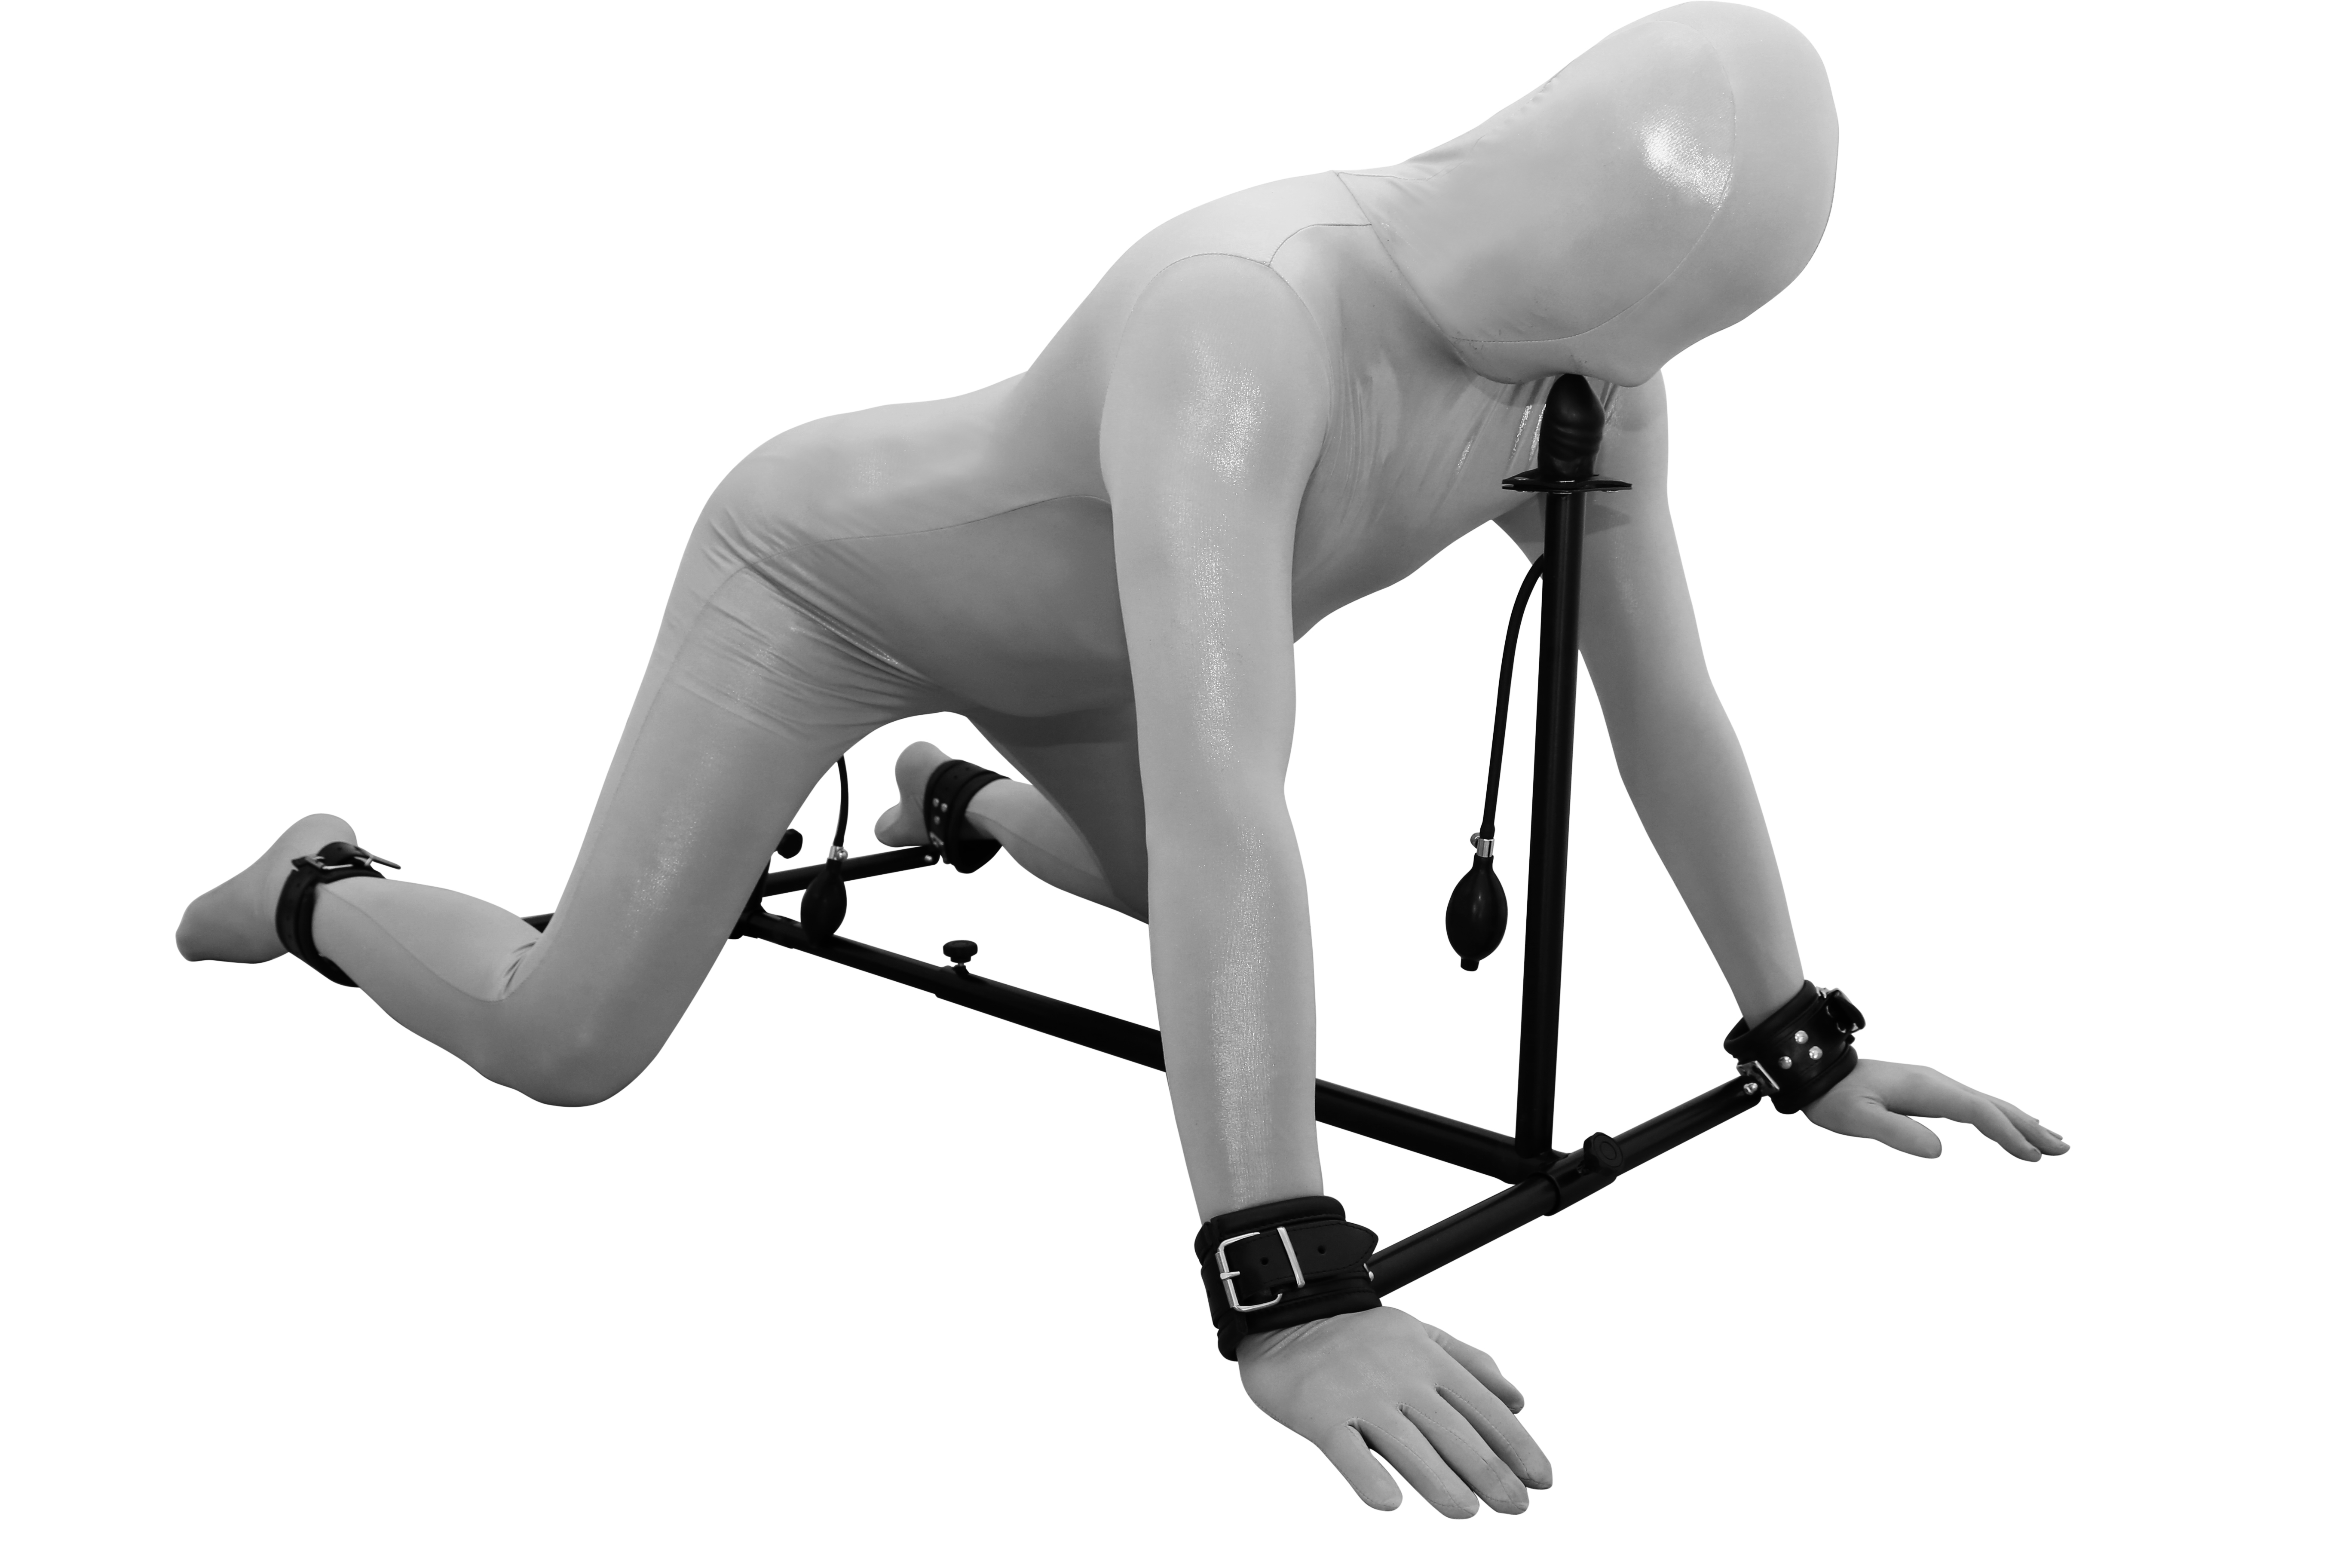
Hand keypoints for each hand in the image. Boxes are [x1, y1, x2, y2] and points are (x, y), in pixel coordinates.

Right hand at [1236, 1305, 1550, 1516]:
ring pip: (1407, 1445)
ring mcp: (1360, 1396)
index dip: (1517, 1445)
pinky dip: (1368, 1476)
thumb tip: (1518, 1400)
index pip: (1484, 1407)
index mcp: (1429, 1359)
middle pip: (1454, 1431)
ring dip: (1440, 1481)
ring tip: (1466, 1511)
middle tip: (1516, 1506)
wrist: (1288, 1315)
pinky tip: (1389, 1502)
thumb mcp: (1422, 1334)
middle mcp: (1401, 1377)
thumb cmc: (1359, 1335)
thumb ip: (1471, 1365)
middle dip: (1490, 1471)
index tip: (1541, 1479)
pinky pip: (1346, 1450)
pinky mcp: (1321, 1413)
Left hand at [1804, 1058, 2068, 1159]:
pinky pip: (1972, 1106)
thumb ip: (1895, 1132)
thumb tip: (1939, 1151)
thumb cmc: (1831, 1097)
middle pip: (1992, 1105)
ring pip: (1986, 1105)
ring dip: (2020, 1122)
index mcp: (1926, 1088)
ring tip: (2051, 1141)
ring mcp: (1934, 1086)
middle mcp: (1936, 1083)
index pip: (1977, 1112)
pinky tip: (2009, 1127)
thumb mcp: (1856, 1119)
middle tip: (2063, 1150)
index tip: (2032, 1156)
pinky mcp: (1928, 1093)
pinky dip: (1998, 1117)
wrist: (1814, 1072)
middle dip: (2028, 1127)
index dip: (2007, 1133)